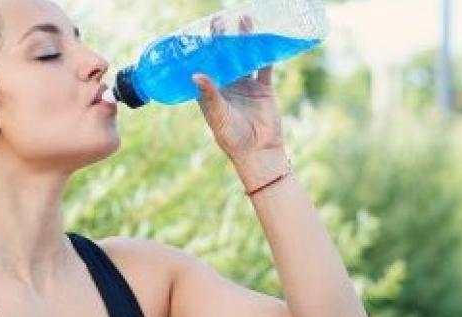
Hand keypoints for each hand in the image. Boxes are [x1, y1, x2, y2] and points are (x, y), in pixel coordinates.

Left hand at [192, 14, 286, 177]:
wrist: (259, 151)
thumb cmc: (232, 138)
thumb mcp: (218, 115)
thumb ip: (209, 95)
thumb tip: (195, 74)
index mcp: (211, 92)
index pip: (204, 66)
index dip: (202, 51)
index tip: (198, 34)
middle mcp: (228, 86)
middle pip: (224, 57)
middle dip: (222, 40)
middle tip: (219, 21)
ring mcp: (246, 86)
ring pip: (245, 57)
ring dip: (245, 40)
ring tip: (244, 20)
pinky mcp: (263, 88)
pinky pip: (265, 67)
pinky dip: (266, 52)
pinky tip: (266, 36)